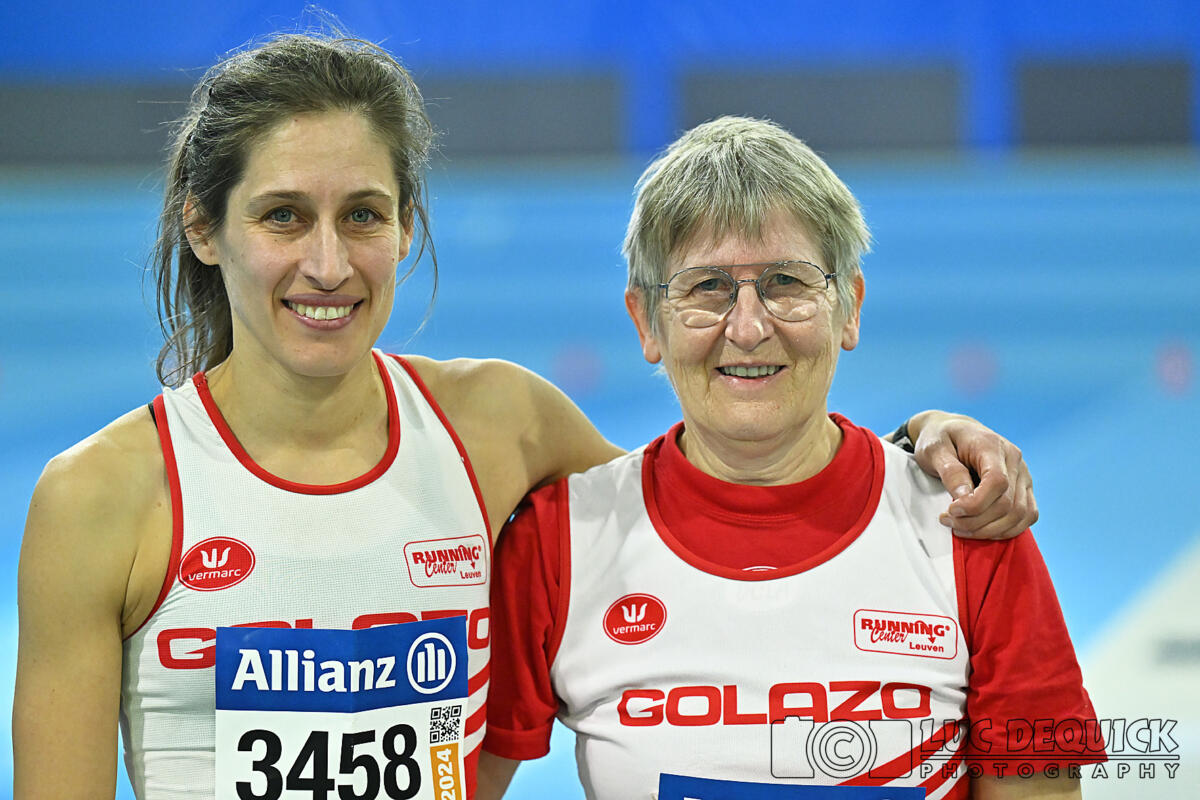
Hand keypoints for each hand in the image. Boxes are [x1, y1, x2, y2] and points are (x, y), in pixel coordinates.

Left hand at [906, 411, 1036, 539]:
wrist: (952, 431)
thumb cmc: (941, 439)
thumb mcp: (934, 450)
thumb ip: (950, 472)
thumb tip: (964, 497)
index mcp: (992, 446)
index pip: (997, 482)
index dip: (976, 504)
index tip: (951, 510)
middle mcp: (1015, 461)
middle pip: (1008, 503)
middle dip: (976, 521)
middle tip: (948, 521)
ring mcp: (1023, 475)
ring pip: (1019, 514)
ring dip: (989, 530)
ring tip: (960, 528)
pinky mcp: (1024, 489)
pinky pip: (1026, 516)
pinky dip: (1005, 530)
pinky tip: (981, 530)